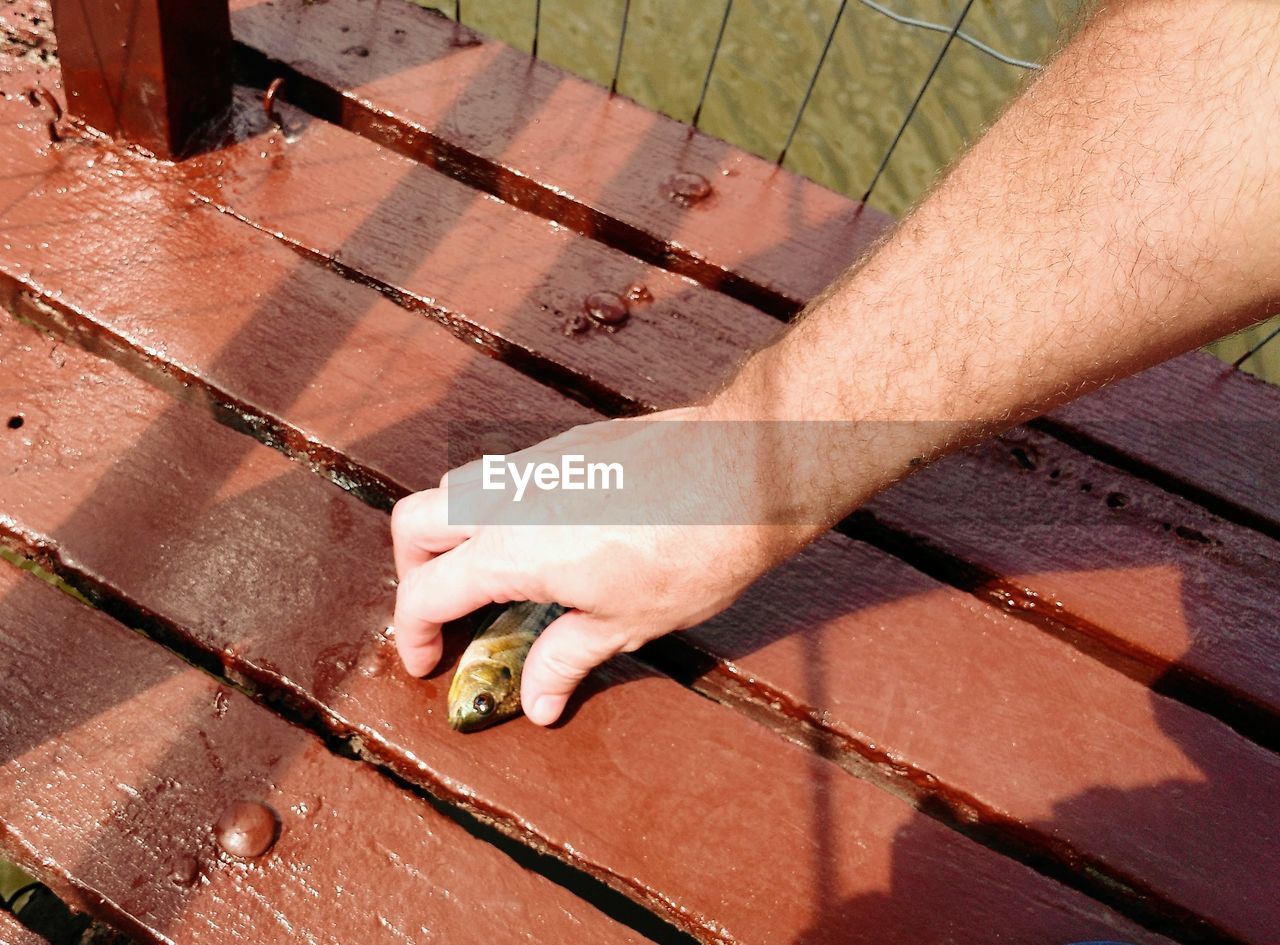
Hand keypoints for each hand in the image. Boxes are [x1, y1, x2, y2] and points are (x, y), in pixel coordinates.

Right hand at [390, 405, 808, 725]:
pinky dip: (499, 508)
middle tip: (444, 612)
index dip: (414, 634)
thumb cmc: (691, 551)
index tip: (427, 662)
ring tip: (494, 578)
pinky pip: (509, 472)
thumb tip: (536, 701)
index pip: (426, 592)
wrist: (744, 473)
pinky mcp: (573, 443)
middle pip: (415, 522)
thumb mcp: (624, 624)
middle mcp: (509, 497)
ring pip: (460, 488)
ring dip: (454, 533)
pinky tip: (546, 541)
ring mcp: (539, 461)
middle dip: (413, 571)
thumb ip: (565, 659)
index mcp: (510, 550)